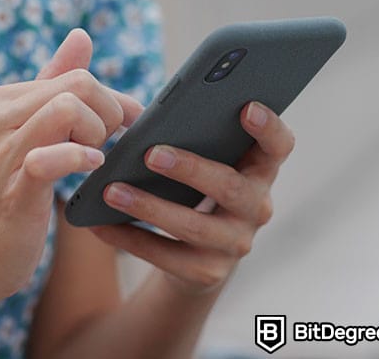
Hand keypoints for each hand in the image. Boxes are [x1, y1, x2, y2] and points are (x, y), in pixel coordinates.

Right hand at [0, 29, 143, 303]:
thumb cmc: (1, 195)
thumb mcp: (22, 133)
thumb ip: (51, 85)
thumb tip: (80, 36)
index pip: (71, 75)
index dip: (109, 99)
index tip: (124, 124)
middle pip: (77, 86)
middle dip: (109, 114)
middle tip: (107, 144)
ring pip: (69, 109)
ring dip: (97, 135)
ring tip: (92, 157)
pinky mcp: (11, 189)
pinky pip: (54, 156)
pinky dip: (82, 160)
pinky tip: (88, 170)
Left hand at [91, 102, 294, 294]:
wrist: (196, 256)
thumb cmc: (193, 190)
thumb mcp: (201, 165)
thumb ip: (189, 140)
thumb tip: (142, 123)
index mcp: (258, 171)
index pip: (279, 147)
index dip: (268, 127)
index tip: (247, 106)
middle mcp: (256, 207)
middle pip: (229, 186)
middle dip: (190, 168)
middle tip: (150, 153)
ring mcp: (235, 243)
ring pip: (193, 225)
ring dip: (149, 207)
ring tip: (111, 191)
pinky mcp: (207, 272)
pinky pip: (164, 255)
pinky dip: (128, 238)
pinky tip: (100, 223)